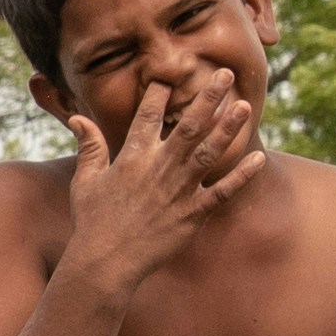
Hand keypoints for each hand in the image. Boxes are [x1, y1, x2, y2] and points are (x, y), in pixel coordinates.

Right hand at [55, 72, 265, 295]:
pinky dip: (242, 176)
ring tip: (245, 105)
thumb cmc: (93, 220)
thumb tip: (78, 119)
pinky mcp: (192, 214)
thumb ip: (88, 147)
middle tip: (225, 74)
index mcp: (131, 158)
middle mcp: (158, 168)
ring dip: (228, 128)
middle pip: (188, 126)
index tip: (172, 75)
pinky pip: (222, 191)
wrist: (106, 261)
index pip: (148, 117)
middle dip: (207, 98)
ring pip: (208, 152)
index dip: (159, 94)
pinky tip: (258, 158)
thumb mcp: (85, 180)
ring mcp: (178, 191)